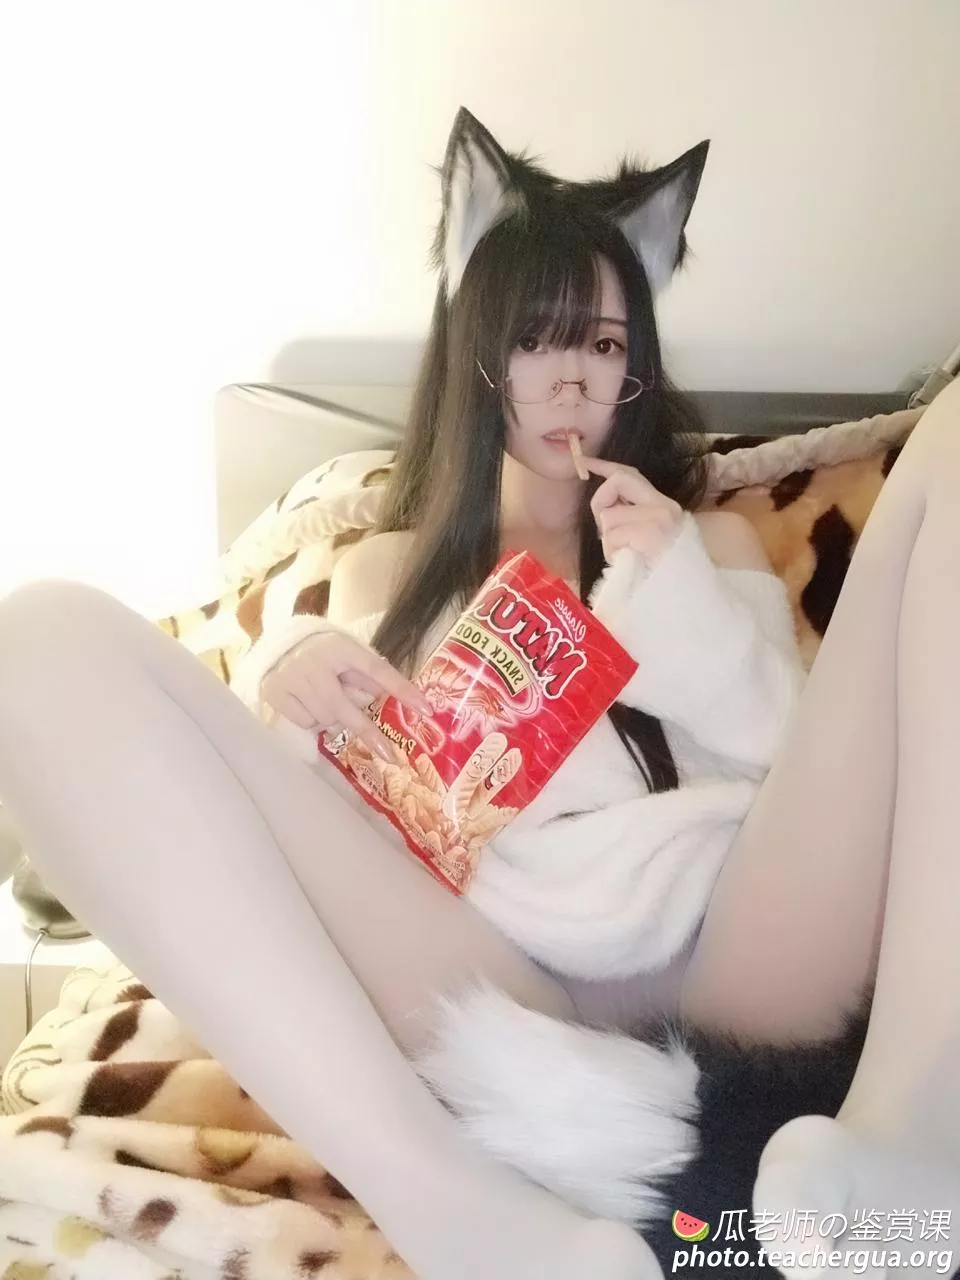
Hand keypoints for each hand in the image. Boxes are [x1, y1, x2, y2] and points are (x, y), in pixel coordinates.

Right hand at [261, 629, 431, 760]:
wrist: (279, 646)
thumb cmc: (326, 653)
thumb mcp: (350, 655)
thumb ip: (371, 675)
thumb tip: (399, 697)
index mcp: (341, 647)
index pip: (377, 670)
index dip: (402, 690)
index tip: (425, 709)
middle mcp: (315, 662)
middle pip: (344, 705)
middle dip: (368, 732)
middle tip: (389, 755)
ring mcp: (292, 677)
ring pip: (325, 717)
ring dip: (335, 719)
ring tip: (330, 702)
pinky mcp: (276, 692)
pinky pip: (306, 722)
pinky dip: (313, 719)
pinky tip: (309, 703)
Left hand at [580, 455, 685, 567]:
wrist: (686, 599)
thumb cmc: (662, 576)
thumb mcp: (648, 542)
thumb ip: (631, 521)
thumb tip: (605, 512)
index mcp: (665, 507)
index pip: (631, 474)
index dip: (603, 465)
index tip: (582, 461)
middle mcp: (664, 507)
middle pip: (617, 481)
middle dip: (601, 501)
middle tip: (606, 531)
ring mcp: (658, 518)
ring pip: (609, 518)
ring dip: (609, 543)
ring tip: (627, 559)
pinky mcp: (650, 533)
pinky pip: (613, 536)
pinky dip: (613, 553)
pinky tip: (629, 564)